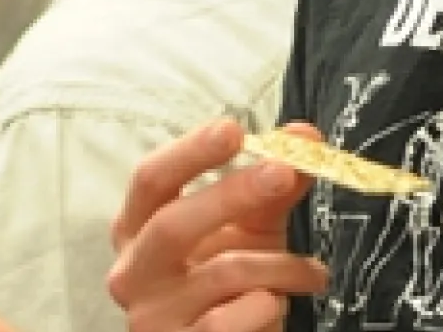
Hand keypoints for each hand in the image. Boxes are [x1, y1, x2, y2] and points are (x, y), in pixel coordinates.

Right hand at [107, 118, 328, 331]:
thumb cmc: (230, 287)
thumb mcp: (250, 231)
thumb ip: (272, 187)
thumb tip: (304, 136)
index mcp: (138, 228)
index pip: (150, 179)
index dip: (189, 152)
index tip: (232, 129)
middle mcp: (133, 270)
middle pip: (172, 222)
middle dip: (233, 193)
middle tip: (284, 172)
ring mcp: (150, 315)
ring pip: (220, 273)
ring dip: (280, 267)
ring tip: (309, 273)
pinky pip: (232, 320)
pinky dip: (268, 307)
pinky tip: (277, 306)